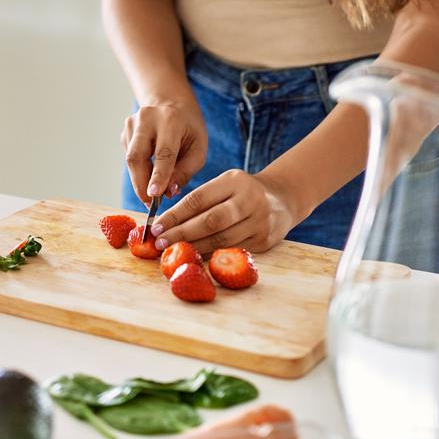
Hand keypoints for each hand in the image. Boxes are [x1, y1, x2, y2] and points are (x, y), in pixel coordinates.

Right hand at [121, 99, 206, 204]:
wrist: (171, 102)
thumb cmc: (188, 128)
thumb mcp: (198, 148)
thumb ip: (185, 171)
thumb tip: (169, 192)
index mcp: (170, 119)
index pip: (163, 152)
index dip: (158, 176)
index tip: (154, 195)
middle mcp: (147, 118)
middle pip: (136, 156)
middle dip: (140, 184)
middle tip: (150, 204)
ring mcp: (132, 123)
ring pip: (130, 159)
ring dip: (140, 179)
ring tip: (155, 189)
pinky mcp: (125, 131)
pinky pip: (130, 157)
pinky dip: (140, 170)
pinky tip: (151, 168)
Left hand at [149, 168, 298, 253]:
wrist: (282, 199)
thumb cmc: (242, 192)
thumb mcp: (226, 184)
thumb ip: (202, 199)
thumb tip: (166, 222)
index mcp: (235, 181)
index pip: (199, 199)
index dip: (175, 215)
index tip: (156, 226)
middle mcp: (250, 200)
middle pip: (210, 221)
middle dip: (182, 234)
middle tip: (160, 243)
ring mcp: (260, 221)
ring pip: (221, 240)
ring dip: (194, 248)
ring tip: (174, 253)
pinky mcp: (265, 240)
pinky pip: (233, 251)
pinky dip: (212, 256)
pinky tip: (196, 257)